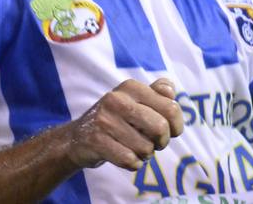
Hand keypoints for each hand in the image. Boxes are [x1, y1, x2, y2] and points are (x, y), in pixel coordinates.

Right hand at [63, 78, 183, 170]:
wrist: (77, 138)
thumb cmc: (116, 120)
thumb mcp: (134, 101)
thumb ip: (156, 94)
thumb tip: (170, 88)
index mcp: (130, 87)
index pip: (171, 109)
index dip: (175, 126)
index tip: (166, 130)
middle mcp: (116, 99)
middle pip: (161, 128)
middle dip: (160, 142)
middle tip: (149, 141)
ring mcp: (104, 120)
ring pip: (146, 149)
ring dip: (143, 155)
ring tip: (130, 146)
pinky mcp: (96, 140)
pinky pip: (130, 161)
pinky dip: (131, 163)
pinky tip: (121, 154)